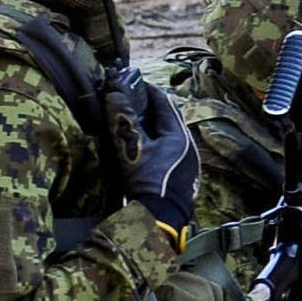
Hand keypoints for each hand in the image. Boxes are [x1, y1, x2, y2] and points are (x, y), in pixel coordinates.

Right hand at [120, 77, 198, 236]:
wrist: (160, 219)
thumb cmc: (148, 182)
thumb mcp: (132, 148)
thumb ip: (124, 120)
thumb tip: (114, 93)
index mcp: (180, 135)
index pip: (164, 102)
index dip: (146, 90)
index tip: (130, 81)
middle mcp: (188, 144)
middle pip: (168, 117)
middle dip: (149, 106)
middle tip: (129, 98)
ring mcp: (187, 160)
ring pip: (169, 133)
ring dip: (152, 124)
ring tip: (132, 119)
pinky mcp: (181, 173)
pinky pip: (169, 147)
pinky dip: (155, 139)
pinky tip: (142, 145)